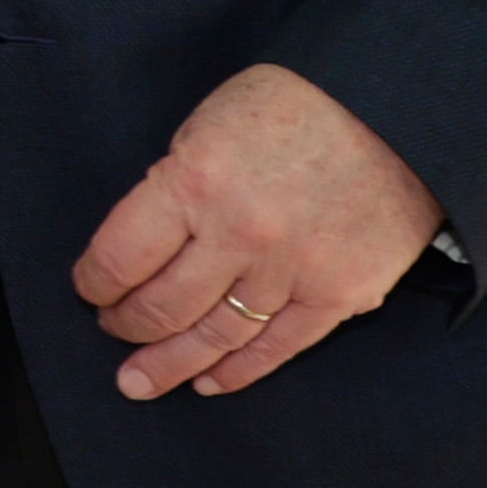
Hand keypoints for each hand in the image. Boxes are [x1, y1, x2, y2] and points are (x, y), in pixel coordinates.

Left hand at [74, 62, 443, 399]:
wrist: (397, 111)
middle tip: (111, 331)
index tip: (89, 289)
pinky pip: (277, 347)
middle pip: (162, 306)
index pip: (121, 256)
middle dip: (126, 325)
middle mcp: (240, 234)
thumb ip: (177, 186)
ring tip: (140, 382)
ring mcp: (292, 271)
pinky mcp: (339, 296)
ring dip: (171, 363)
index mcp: (195, 180)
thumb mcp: (208, 123)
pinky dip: (237, 371)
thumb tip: (149, 247)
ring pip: (215, 337)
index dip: (95, 282)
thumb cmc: (294, 104)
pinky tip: (207, 382)